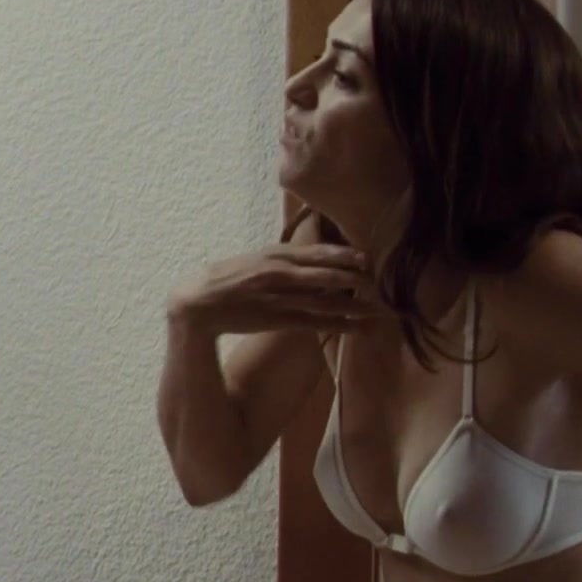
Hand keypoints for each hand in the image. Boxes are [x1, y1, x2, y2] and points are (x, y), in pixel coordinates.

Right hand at [169, 243, 380, 335]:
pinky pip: (314, 322)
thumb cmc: (222, 281)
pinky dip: (338, 324)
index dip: (343, 256)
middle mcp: (281, 273)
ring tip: (381, 310)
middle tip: (384, 283)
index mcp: (274, 255)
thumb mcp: (250, 261)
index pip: (317, 253)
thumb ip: (276, 261)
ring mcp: (280, 296)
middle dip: (358, 279)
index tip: (366, 259)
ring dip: (356, 305)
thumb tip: (298, 262)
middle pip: (328, 274)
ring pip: (327, 299)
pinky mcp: (276, 319)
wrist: (196, 304)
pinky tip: (357, 328)